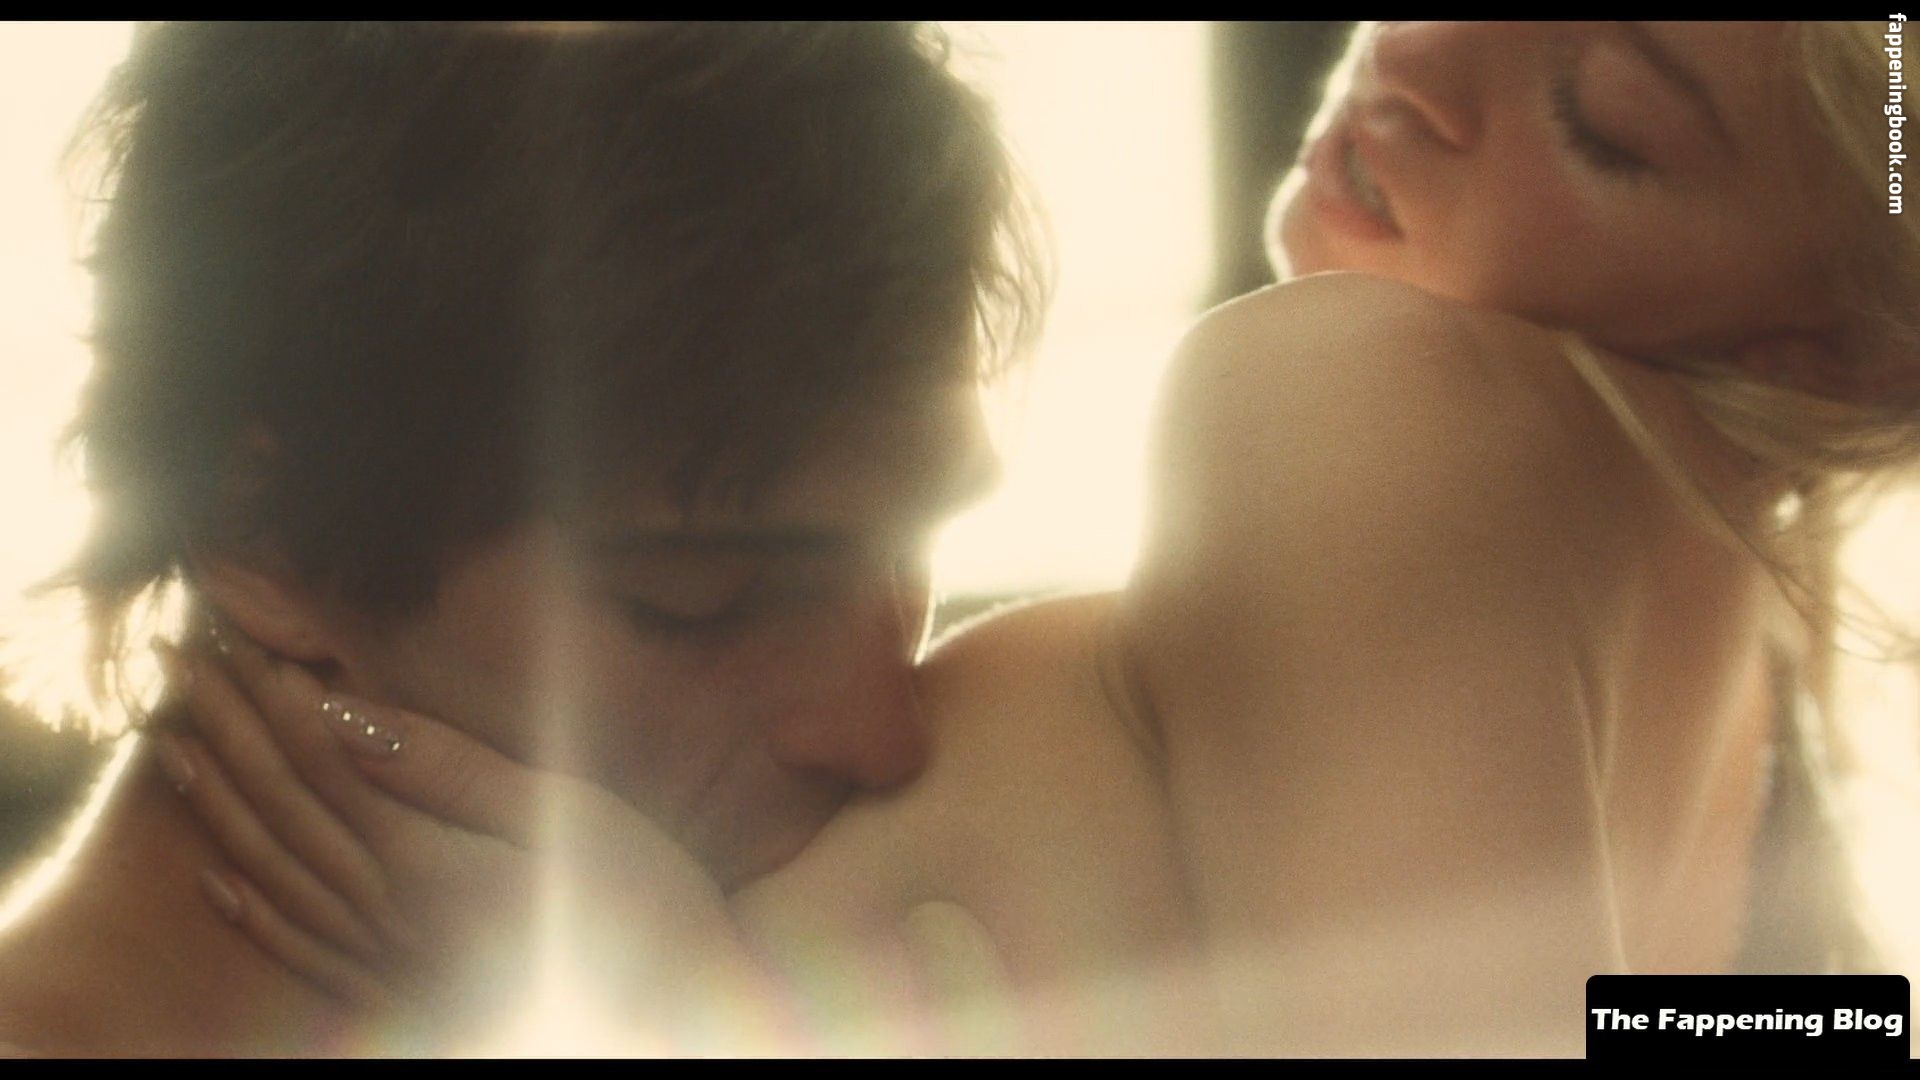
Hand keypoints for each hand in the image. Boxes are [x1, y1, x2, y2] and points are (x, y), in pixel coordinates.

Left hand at [155, 626, 791, 1053]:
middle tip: (172, 665)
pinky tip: (219, 877)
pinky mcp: (399, 995)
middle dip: (224, 728)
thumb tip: (345, 714)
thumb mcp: (563, 815)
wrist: (680, 1012)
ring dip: (218, 804)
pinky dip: (251, 910)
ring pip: (274, 872)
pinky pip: (301, 949)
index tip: (221, 636)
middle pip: (283, 806)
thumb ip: (447, 770)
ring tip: (172, 744)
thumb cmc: (644, 903)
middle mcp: (386, 915)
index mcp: (424, 861)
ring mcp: (386, 962)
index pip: (320, 757)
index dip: (265, 694)